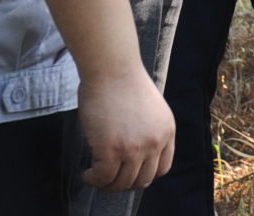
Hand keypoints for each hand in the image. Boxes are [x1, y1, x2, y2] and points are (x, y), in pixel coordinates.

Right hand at [77, 68, 174, 191]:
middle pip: (142, 180)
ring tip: (96, 176)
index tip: (129, 173)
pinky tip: (87, 174)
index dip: (144, 174)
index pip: (162, 168)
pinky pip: (103, 178)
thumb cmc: (125, 83)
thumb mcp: (152, 109)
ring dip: (107, 184)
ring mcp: (134, 148)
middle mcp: (154, 143)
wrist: (112, 69)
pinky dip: (93, 180)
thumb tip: (135, 152)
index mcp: (167, 132)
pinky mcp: (111, 149)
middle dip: (125, 183)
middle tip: (109, 178)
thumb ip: (149, 130)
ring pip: (122, 183)